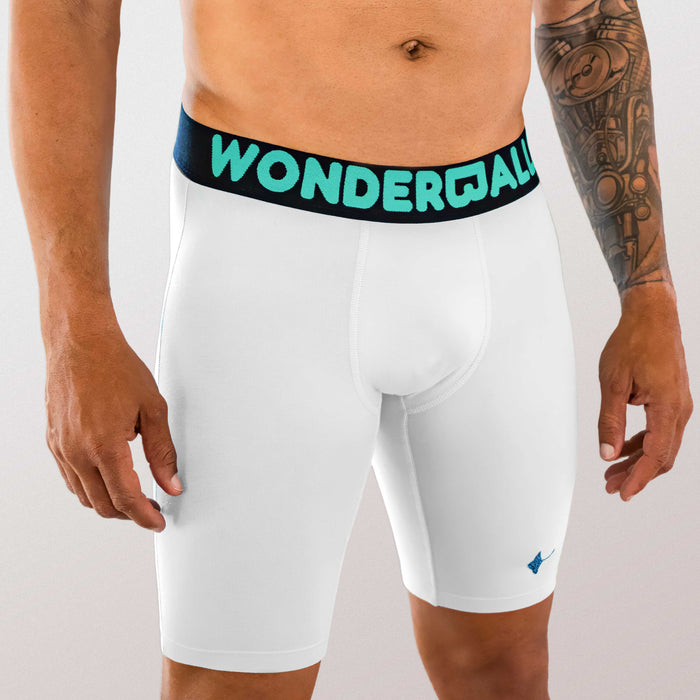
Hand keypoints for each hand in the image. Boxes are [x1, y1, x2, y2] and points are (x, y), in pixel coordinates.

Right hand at [45, 323, 182, 530]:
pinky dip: (91, 488)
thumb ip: (163, 452)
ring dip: (109, 503)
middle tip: (151, 508)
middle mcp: (76, 451)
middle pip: (103, 504)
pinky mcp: (53, 441)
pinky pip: (71, 479)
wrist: (81, 343)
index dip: (144, 516)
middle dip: (129, 514)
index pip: (126, 498)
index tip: (158, 520)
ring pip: (84, 496)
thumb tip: (172, 483)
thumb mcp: (153, 409)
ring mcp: (61, 448)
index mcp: (104, 445)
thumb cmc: (116, 368)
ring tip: (134, 496)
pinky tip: (109, 479)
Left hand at [598, 282, 692, 500]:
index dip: (638, 478)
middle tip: (610, 486)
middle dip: (636, 474)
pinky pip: (661, 431)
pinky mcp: (672, 399)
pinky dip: (642, 444)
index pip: (655, 455)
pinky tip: (623, 449)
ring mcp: (679, 405)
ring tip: (611, 472)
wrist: (652, 317)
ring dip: (638, 461)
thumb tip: (607, 454)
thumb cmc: (633, 343)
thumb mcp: (612, 383)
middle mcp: (680, 409)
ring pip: (662, 445)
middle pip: (662, 456)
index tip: (622, 493)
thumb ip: (610, 422)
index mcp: (668, 407)